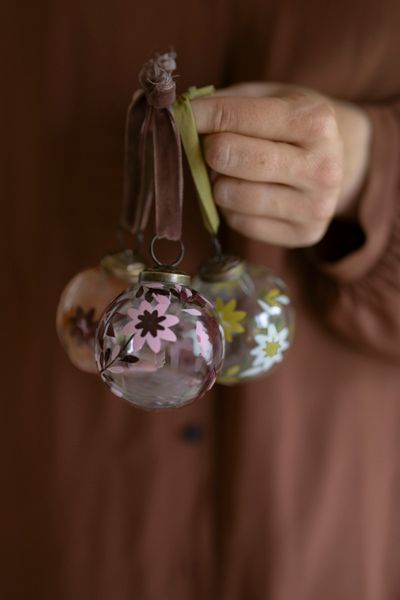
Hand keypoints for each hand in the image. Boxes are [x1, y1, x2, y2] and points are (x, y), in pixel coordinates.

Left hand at [191, 83, 370, 246]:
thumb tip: (183, 116)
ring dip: (218, 184)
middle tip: (210, 148)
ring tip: (231, 173)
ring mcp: (315, 206)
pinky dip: (231, 209)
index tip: (183, 115)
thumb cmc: (295, 127)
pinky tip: (245, 195)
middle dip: (210, 152)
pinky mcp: (303, 235)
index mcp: (315, 121)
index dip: (201, 115)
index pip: (238, 117)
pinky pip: (240, 223)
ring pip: (234, 196)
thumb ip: (229, 103)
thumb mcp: (273, 98)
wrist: (342, 163)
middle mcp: (321, 167)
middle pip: (234, 158)